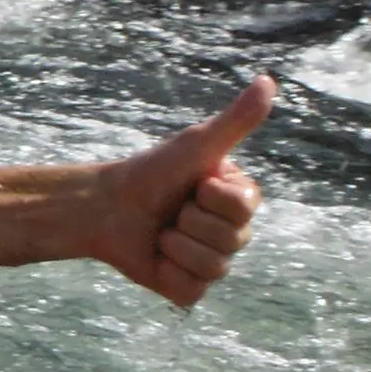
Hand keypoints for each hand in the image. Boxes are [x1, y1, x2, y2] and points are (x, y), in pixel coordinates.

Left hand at [97, 76, 273, 305]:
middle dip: (191, 220)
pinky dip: (169, 273)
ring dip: (176, 245)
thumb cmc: (150, 171)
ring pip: (214, 267)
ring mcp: (210, 262)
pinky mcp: (185, 287)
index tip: (191, 184)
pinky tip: (156, 256)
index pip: (245, 209)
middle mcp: (230, 233)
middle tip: (170, 210)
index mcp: (239, 202)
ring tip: (160, 232)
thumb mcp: (196, 144)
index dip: (212, 197)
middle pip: (233, 241)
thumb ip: (236, 119)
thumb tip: (267, 80)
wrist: (102, 205)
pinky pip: (193, 292)